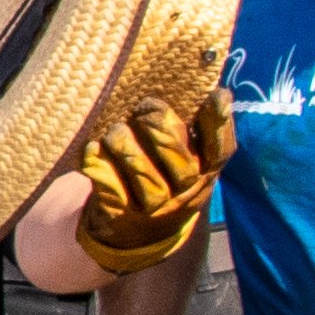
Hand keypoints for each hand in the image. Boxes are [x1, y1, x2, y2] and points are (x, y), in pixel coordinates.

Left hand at [77, 82, 229, 273]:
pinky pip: (108, 185)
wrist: (144, 230)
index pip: (221, 147)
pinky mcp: (123, 212)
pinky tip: (93, 149)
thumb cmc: (168, 174)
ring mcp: (155, 204)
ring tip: (116, 130)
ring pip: (139, 169)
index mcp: (207, 170)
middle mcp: (185, 189)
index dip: (218, 121)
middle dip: (155, 122)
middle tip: (143, 108)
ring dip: (124, 141)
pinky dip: (98, 164)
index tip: (214, 95)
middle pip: (173, 151)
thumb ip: (197, 127)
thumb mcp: (191, 157)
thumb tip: (208, 85)